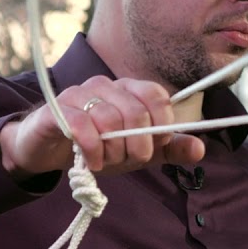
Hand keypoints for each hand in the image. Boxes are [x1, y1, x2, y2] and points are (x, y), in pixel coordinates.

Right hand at [0, 76, 204, 176]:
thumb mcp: (135, 152)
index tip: (154, 148)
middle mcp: (106, 86)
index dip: (162, 126)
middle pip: (136, 112)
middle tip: (127, 160)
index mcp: (128, 91)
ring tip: (105, 162)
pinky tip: (91, 162)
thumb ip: (167, 150)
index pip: (157, 97)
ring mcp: (80, 94)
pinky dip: (91, 149)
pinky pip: (81, 125)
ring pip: (109, 119)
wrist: (46, 151)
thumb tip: (201, 149)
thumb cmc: (95, 148)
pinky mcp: (57, 110)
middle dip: (137, 146)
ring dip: (112, 151)